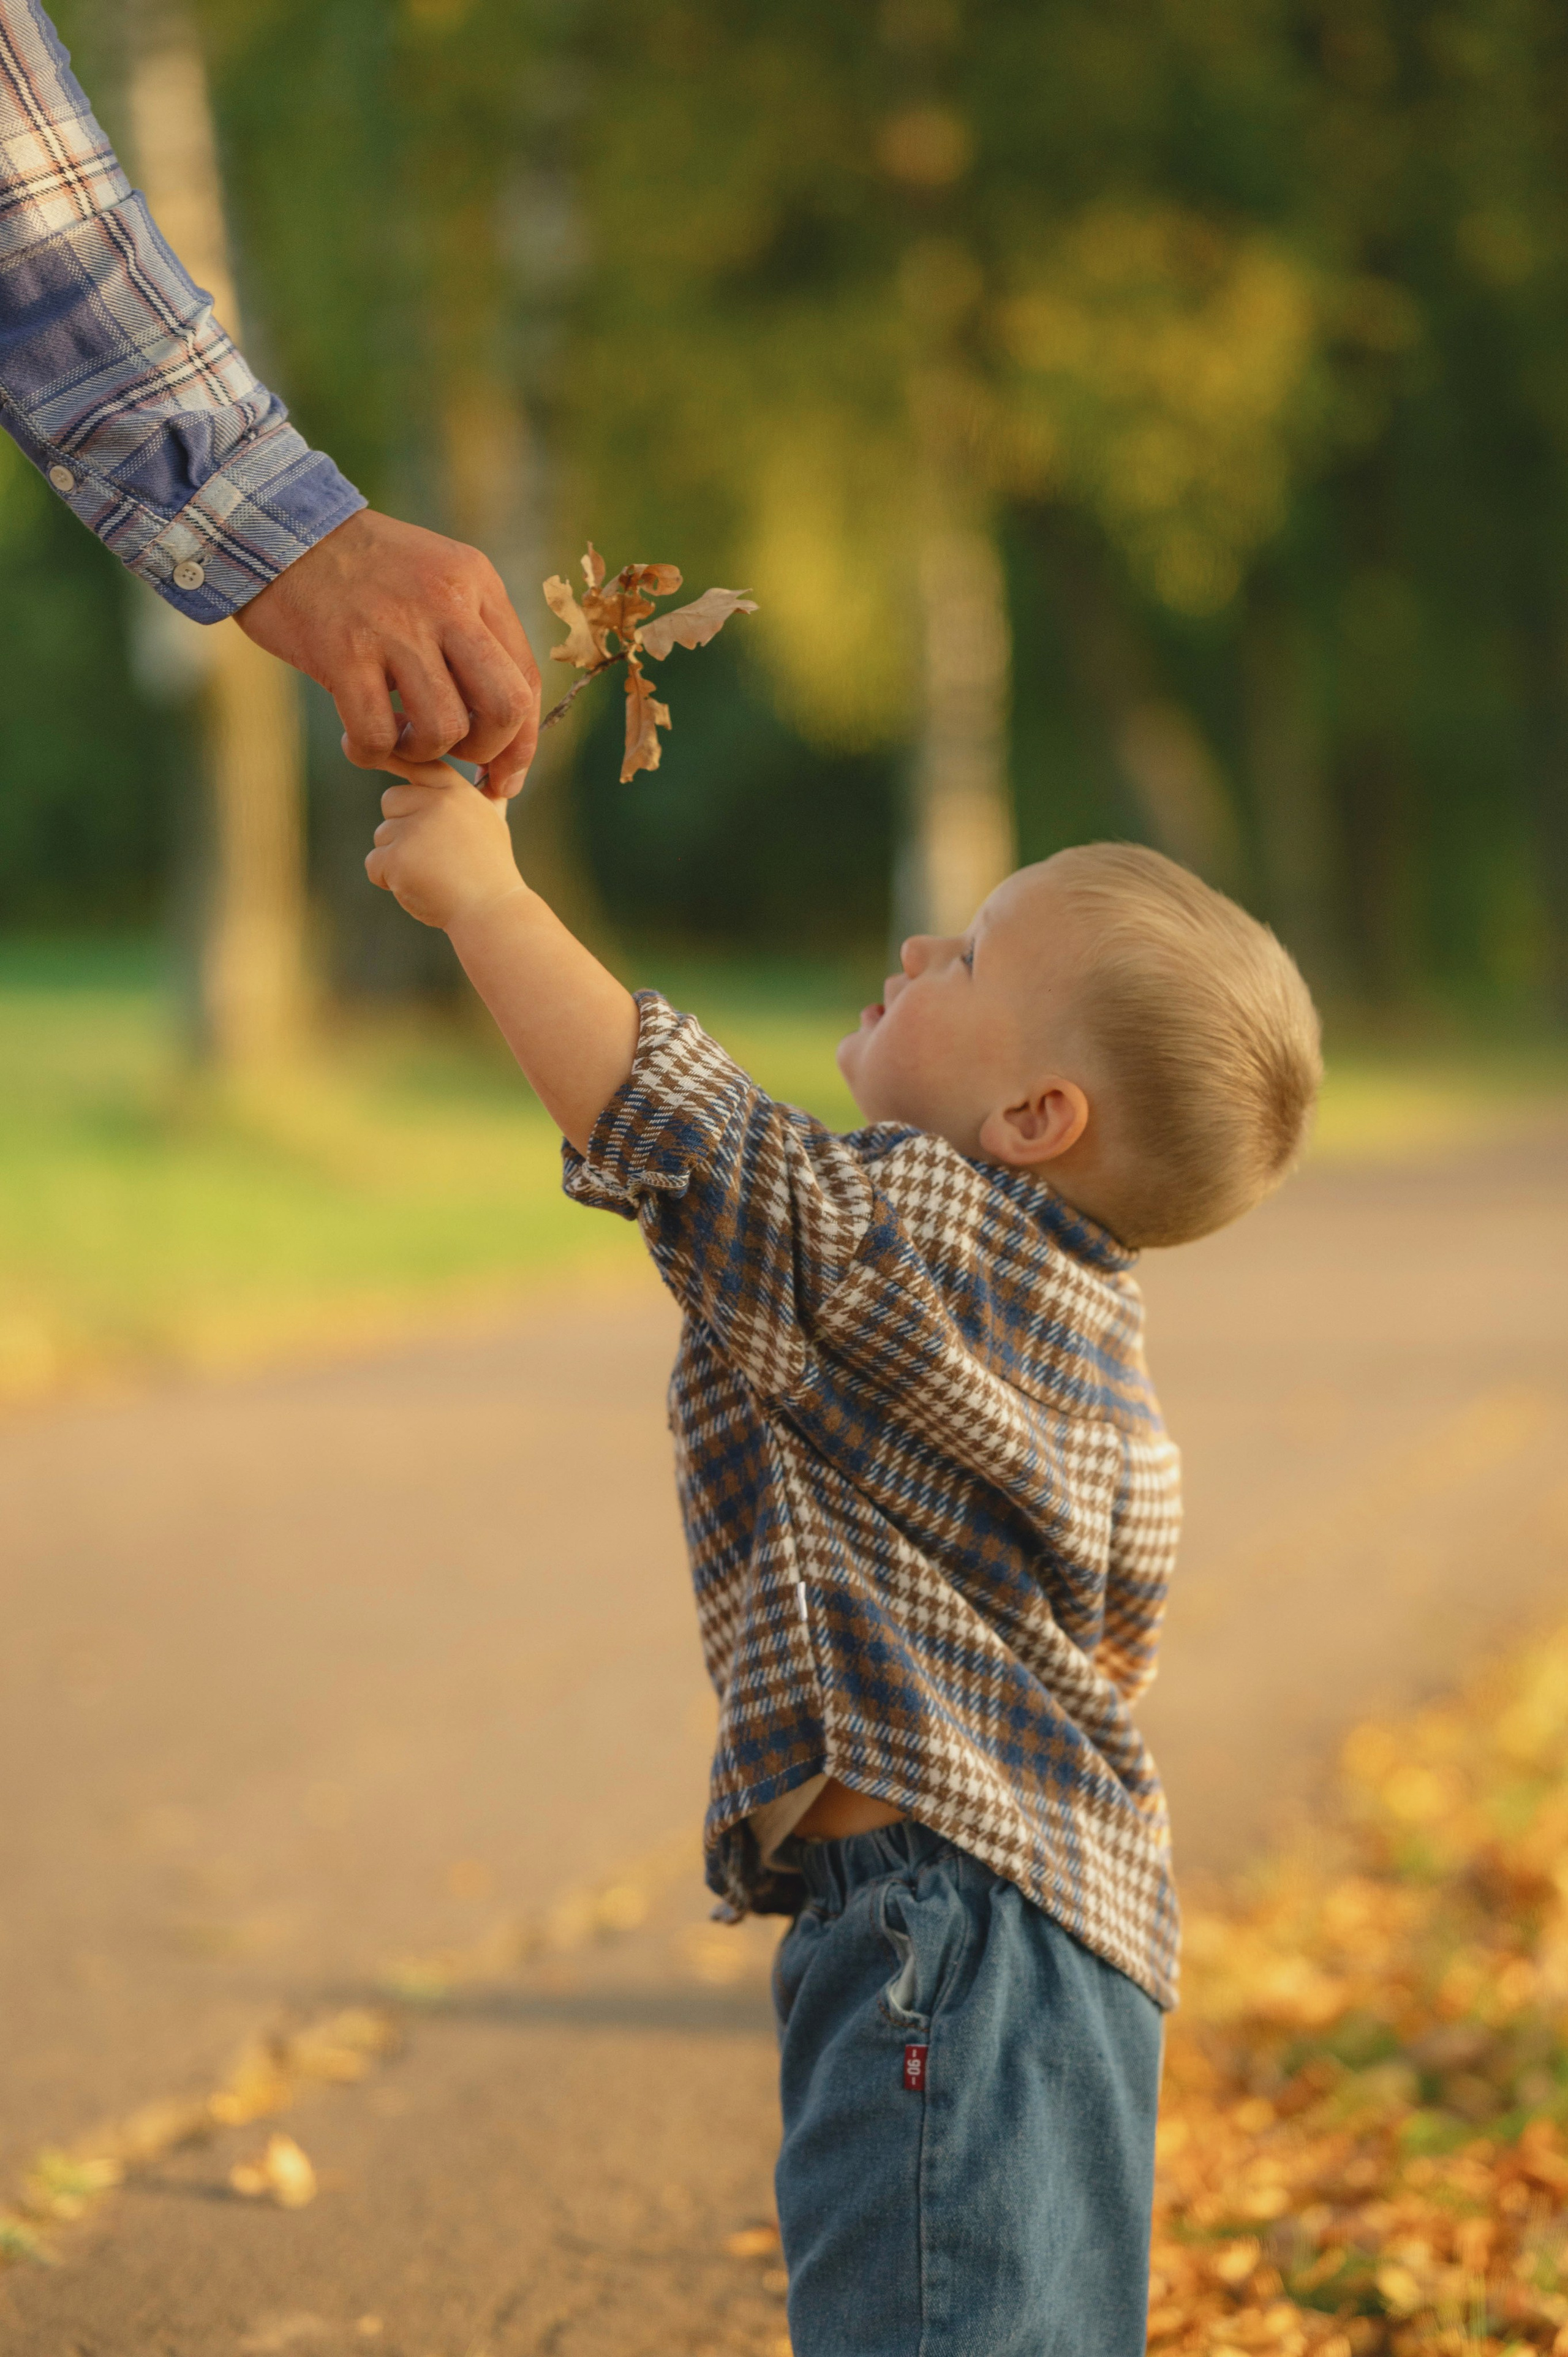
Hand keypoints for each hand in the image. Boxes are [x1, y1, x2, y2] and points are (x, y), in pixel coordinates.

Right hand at [238, 509, 541, 795]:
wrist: (278, 529)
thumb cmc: (362, 570)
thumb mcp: (436, 578)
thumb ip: (472, 636)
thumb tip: (504, 726)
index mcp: (477, 583)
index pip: (527, 680)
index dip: (522, 743)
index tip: (504, 776)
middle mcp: (445, 602)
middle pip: (505, 708)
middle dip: (488, 752)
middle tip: (456, 755)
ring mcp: (395, 627)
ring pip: (445, 729)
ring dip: (424, 753)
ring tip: (398, 737)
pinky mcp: (343, 653)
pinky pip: (378, 735)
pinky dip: (372, 753)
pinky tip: (356, 738)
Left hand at [365, 763, 525, 931]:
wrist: (491, 911)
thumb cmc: (491, 870)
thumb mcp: (493, 822)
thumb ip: (485, 794)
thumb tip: (489, 767)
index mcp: (458, 793)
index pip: (419, 765)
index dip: (395, 758)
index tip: (375, 753)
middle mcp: (437, 803)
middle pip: (391, 801)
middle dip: (400, 828)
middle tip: (430, 856)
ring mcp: (416, 829)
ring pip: (382, 835)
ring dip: (396, 859)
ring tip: (430, 875)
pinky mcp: (398, 857)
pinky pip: (374, 863)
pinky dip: (387, 881)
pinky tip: (416, 888)